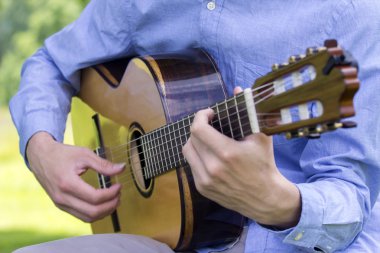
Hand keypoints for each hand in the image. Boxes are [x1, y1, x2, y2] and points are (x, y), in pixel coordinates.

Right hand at [26, 132, 124, 221]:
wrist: (40, 157)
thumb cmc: (62, 154)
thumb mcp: (84, 154)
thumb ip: (103, 164)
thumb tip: (122, 168)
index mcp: (67, 183)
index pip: (95, 197)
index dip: (111, 194)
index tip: (119, 186)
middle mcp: (62, 198)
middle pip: (92, 212)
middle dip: (111, 205)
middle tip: (119, 194)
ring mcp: (60, 204)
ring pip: (87, 218)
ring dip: (104, 212)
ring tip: (114, 199)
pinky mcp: (61, 206)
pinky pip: (81, 216)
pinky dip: (95, 213)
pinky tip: (103, 203)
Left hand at [182, 88, 300, 228]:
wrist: (265, 198)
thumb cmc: (264, 165)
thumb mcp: (260, 137)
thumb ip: (248, 111)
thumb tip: (239, 89)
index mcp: (227, 153)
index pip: (198, 128)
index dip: (201, 116)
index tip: (210, 114)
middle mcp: (213, 168)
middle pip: (191, 138)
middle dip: (200, 127)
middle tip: (210, 125)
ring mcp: (206, 180)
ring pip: (187, 151)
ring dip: (195, 141)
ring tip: (208, 140)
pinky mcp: (202, 188)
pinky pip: (191, 165)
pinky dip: (198, 156)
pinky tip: (210, 155)